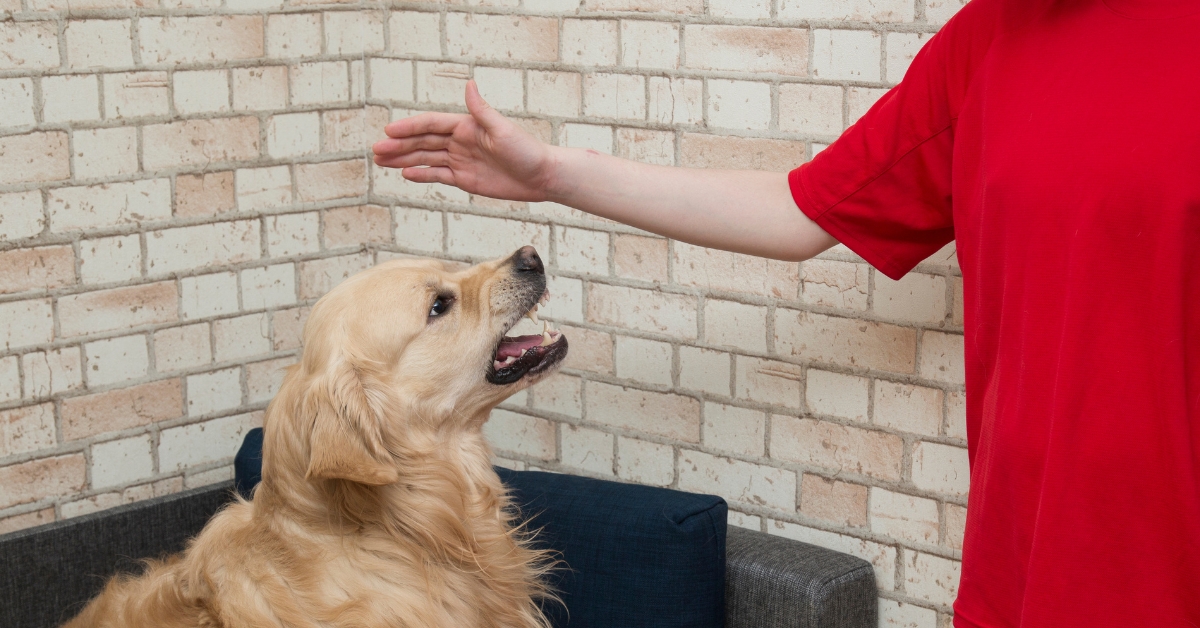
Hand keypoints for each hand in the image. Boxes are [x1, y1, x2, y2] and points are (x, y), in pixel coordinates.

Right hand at [372, 81, 556, 201]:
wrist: (541, 176)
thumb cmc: (526, 150)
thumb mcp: (503, 129)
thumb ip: (481, 110)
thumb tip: (469, 84)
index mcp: (467, 126)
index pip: (431, 125)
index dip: (410, 127)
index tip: (389, 131)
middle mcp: (460, 141)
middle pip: (423, 142)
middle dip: (399, 146)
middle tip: (376, 150)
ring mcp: (461, 160)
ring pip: (426, 158)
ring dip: (404, 159)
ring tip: (381, 161)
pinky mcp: (464, 179)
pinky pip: (438, 175)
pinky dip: (421, 175)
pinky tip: (405, 174)